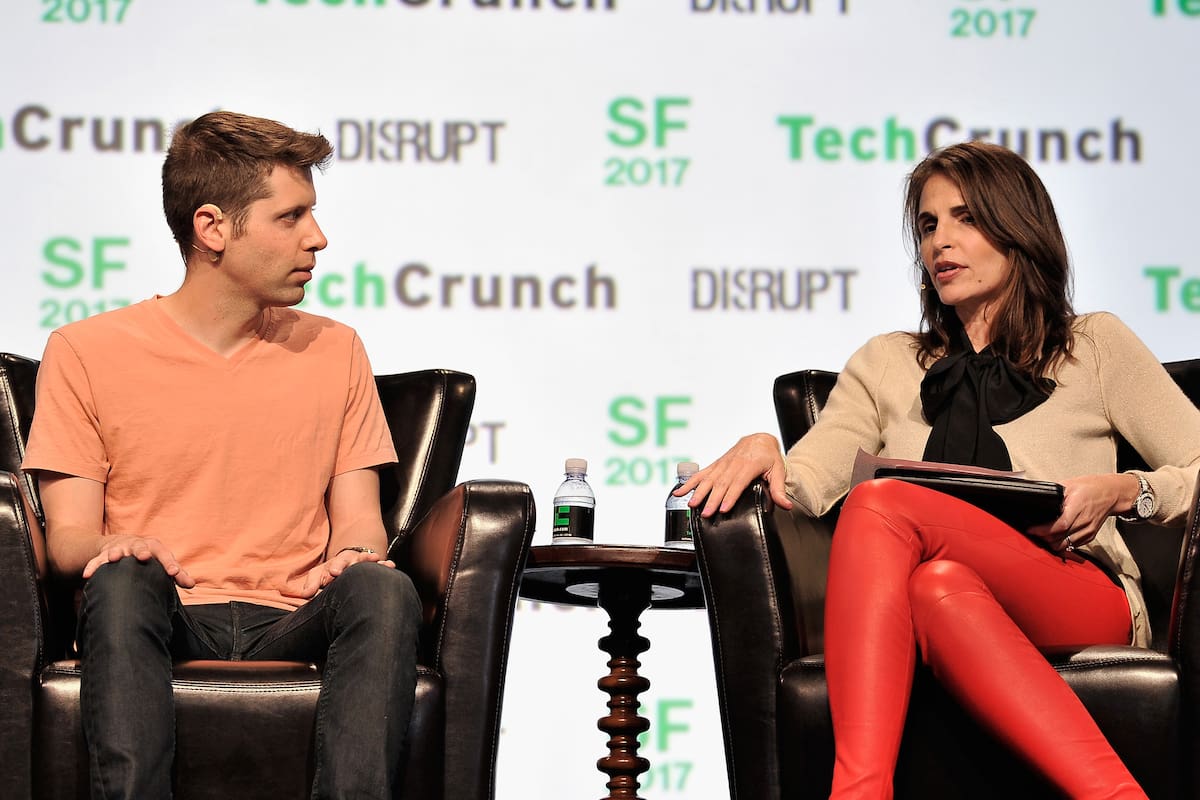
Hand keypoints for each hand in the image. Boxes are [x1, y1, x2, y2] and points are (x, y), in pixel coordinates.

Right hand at [83, 535, 194, 588]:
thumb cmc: (148, 558)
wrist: (122, 544)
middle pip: (140, 546)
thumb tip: (192, 584)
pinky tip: (87, 575)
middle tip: (144, 556)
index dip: (169, 563)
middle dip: (142, 551)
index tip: (174, 573)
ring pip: (117, 550)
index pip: (164, 554)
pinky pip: (97, 561)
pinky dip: (92, 566)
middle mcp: (137, 545)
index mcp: (153, 547)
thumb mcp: (161, 563)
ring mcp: (119, 548)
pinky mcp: (104, 554)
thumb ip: (177, 574)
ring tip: (113, 559)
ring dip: (115, 554)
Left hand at [298, 547, 394, 598]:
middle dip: (358, 561)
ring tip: (378, 560)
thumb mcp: (318, 575)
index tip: (334, 572)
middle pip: (355, 560)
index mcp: (337, 563)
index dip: (336, 567)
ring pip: (369, 561)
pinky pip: (380, 566)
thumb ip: (312, 584)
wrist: (344, 565)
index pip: (337, 564)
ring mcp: (364, 564)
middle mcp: (352, 561)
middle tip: (362, 562)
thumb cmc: (329, 573)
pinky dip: (385, 565)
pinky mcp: (374, 569)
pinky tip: (391, 566)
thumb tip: (305, 594)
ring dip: (373, 561)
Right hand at [677, 432, 792, 517]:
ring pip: (709, 479)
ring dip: (699, 492)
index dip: (730, 496)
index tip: (723, 508)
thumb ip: (779, 489)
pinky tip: (679, 491)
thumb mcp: (778, 470)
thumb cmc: (768, 455)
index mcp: (749, 465)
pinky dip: (689, 483)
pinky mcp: (716, 465)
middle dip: (713, 499)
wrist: (758, 439)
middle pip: (721, 483)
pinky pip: (701, 474)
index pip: (738, 483)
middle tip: (706, 513)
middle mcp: (733, 464)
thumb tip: (786, 505)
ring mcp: (722, 464)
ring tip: (692, 504)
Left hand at [1026, 473, 1133, 552]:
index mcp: (1078, 508)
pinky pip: (1073, 546)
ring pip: (1066, 546)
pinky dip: (1062, 544)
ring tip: (1042, 536)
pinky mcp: (1090, 536)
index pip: (1059, 525)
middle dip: (1044, 538)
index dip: (1043, 530)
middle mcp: (1085, 522)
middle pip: (1060, 539)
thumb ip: (1054, 494)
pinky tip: (1054, 538)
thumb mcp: (1069, 485)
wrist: (1112, 493)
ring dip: (1051, 543)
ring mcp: (1088, 531)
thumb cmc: (1091, 487)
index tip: (1032, 529)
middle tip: (1034, 532)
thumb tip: (1037, 498)